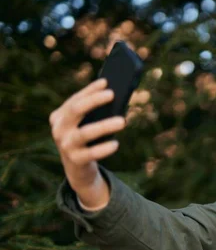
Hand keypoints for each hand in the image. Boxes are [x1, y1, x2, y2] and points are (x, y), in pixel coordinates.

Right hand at [49, 78, 126, 206]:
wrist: (78, 168)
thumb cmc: (86, 139)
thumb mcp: (86, 123)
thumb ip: (96, 112)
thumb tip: (116, 96)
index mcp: (59, 116)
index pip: (75, 99)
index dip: (90, 90)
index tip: (106, 82)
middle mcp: (58, 129)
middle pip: (75, 110)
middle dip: (93, 101)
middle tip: (112, 94)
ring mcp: (65, 145)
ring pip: (85, 133)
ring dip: (105, 126)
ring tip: (122, 121)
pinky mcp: (75, 160)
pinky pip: (91, 153)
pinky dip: (104, 148)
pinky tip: (116, 144)